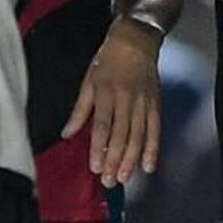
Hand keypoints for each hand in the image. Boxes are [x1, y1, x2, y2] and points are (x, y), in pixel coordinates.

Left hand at [64, 18, 165, 182]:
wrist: (136, 41)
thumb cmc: (107, 61)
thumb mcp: (88, 81)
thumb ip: (79, 109)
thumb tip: (66, 134)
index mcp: (106, 92)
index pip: (103, 125)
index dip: (99, 147)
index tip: (96, 167)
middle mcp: (127, 99)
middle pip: (122, 134)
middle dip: (116, 159)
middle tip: (110, 181)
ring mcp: (144, 102)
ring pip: (139, 135)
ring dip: (132, 159)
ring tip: (125, 178)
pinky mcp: (156, 104)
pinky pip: (156, 129)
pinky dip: (153, 148)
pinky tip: (148, 166)